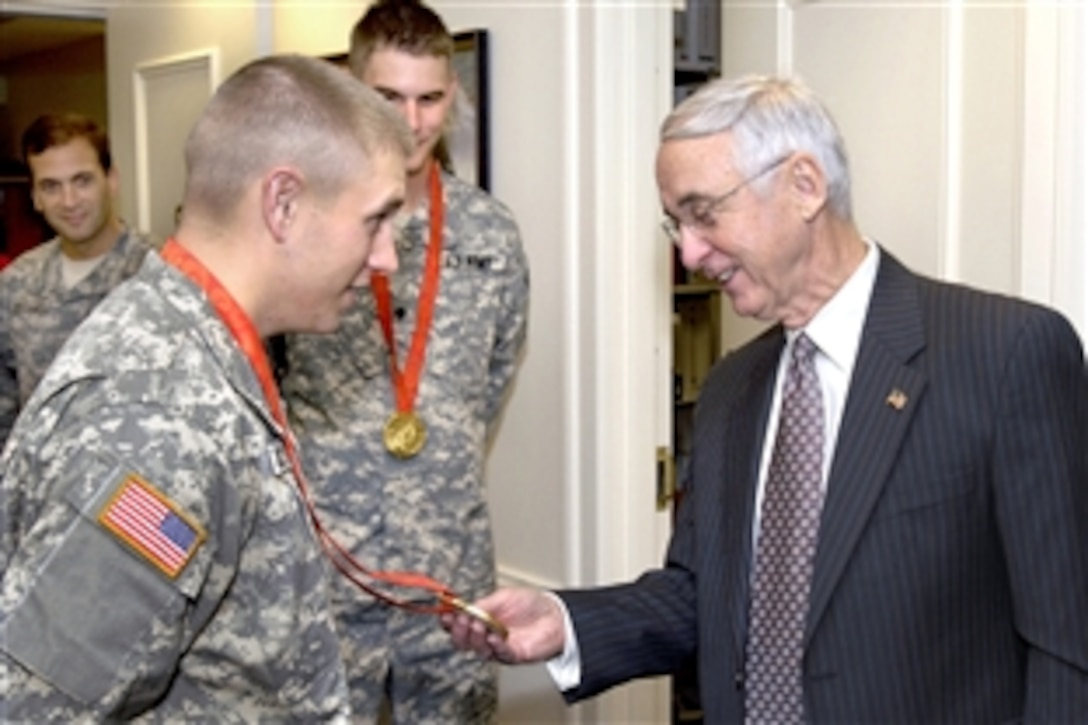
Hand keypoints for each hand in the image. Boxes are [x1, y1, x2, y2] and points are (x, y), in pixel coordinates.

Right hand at [442, 587, 564, 663]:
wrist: (556, 615)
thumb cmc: (532, 605)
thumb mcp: (504, 596)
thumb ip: (484, 603)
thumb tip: (465, 607)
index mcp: (481, 619)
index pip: (458, 624)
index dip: (448, 621)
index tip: (445, 613)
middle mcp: (487, 635)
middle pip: (462, 640)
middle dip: (458, 630)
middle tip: (461, 619)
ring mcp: (498, 647)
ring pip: (478, 649)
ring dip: (475, 637)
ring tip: (479, 624)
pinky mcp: (513, 655)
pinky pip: (499, 654)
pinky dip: (494, 646)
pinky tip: (493, 636)